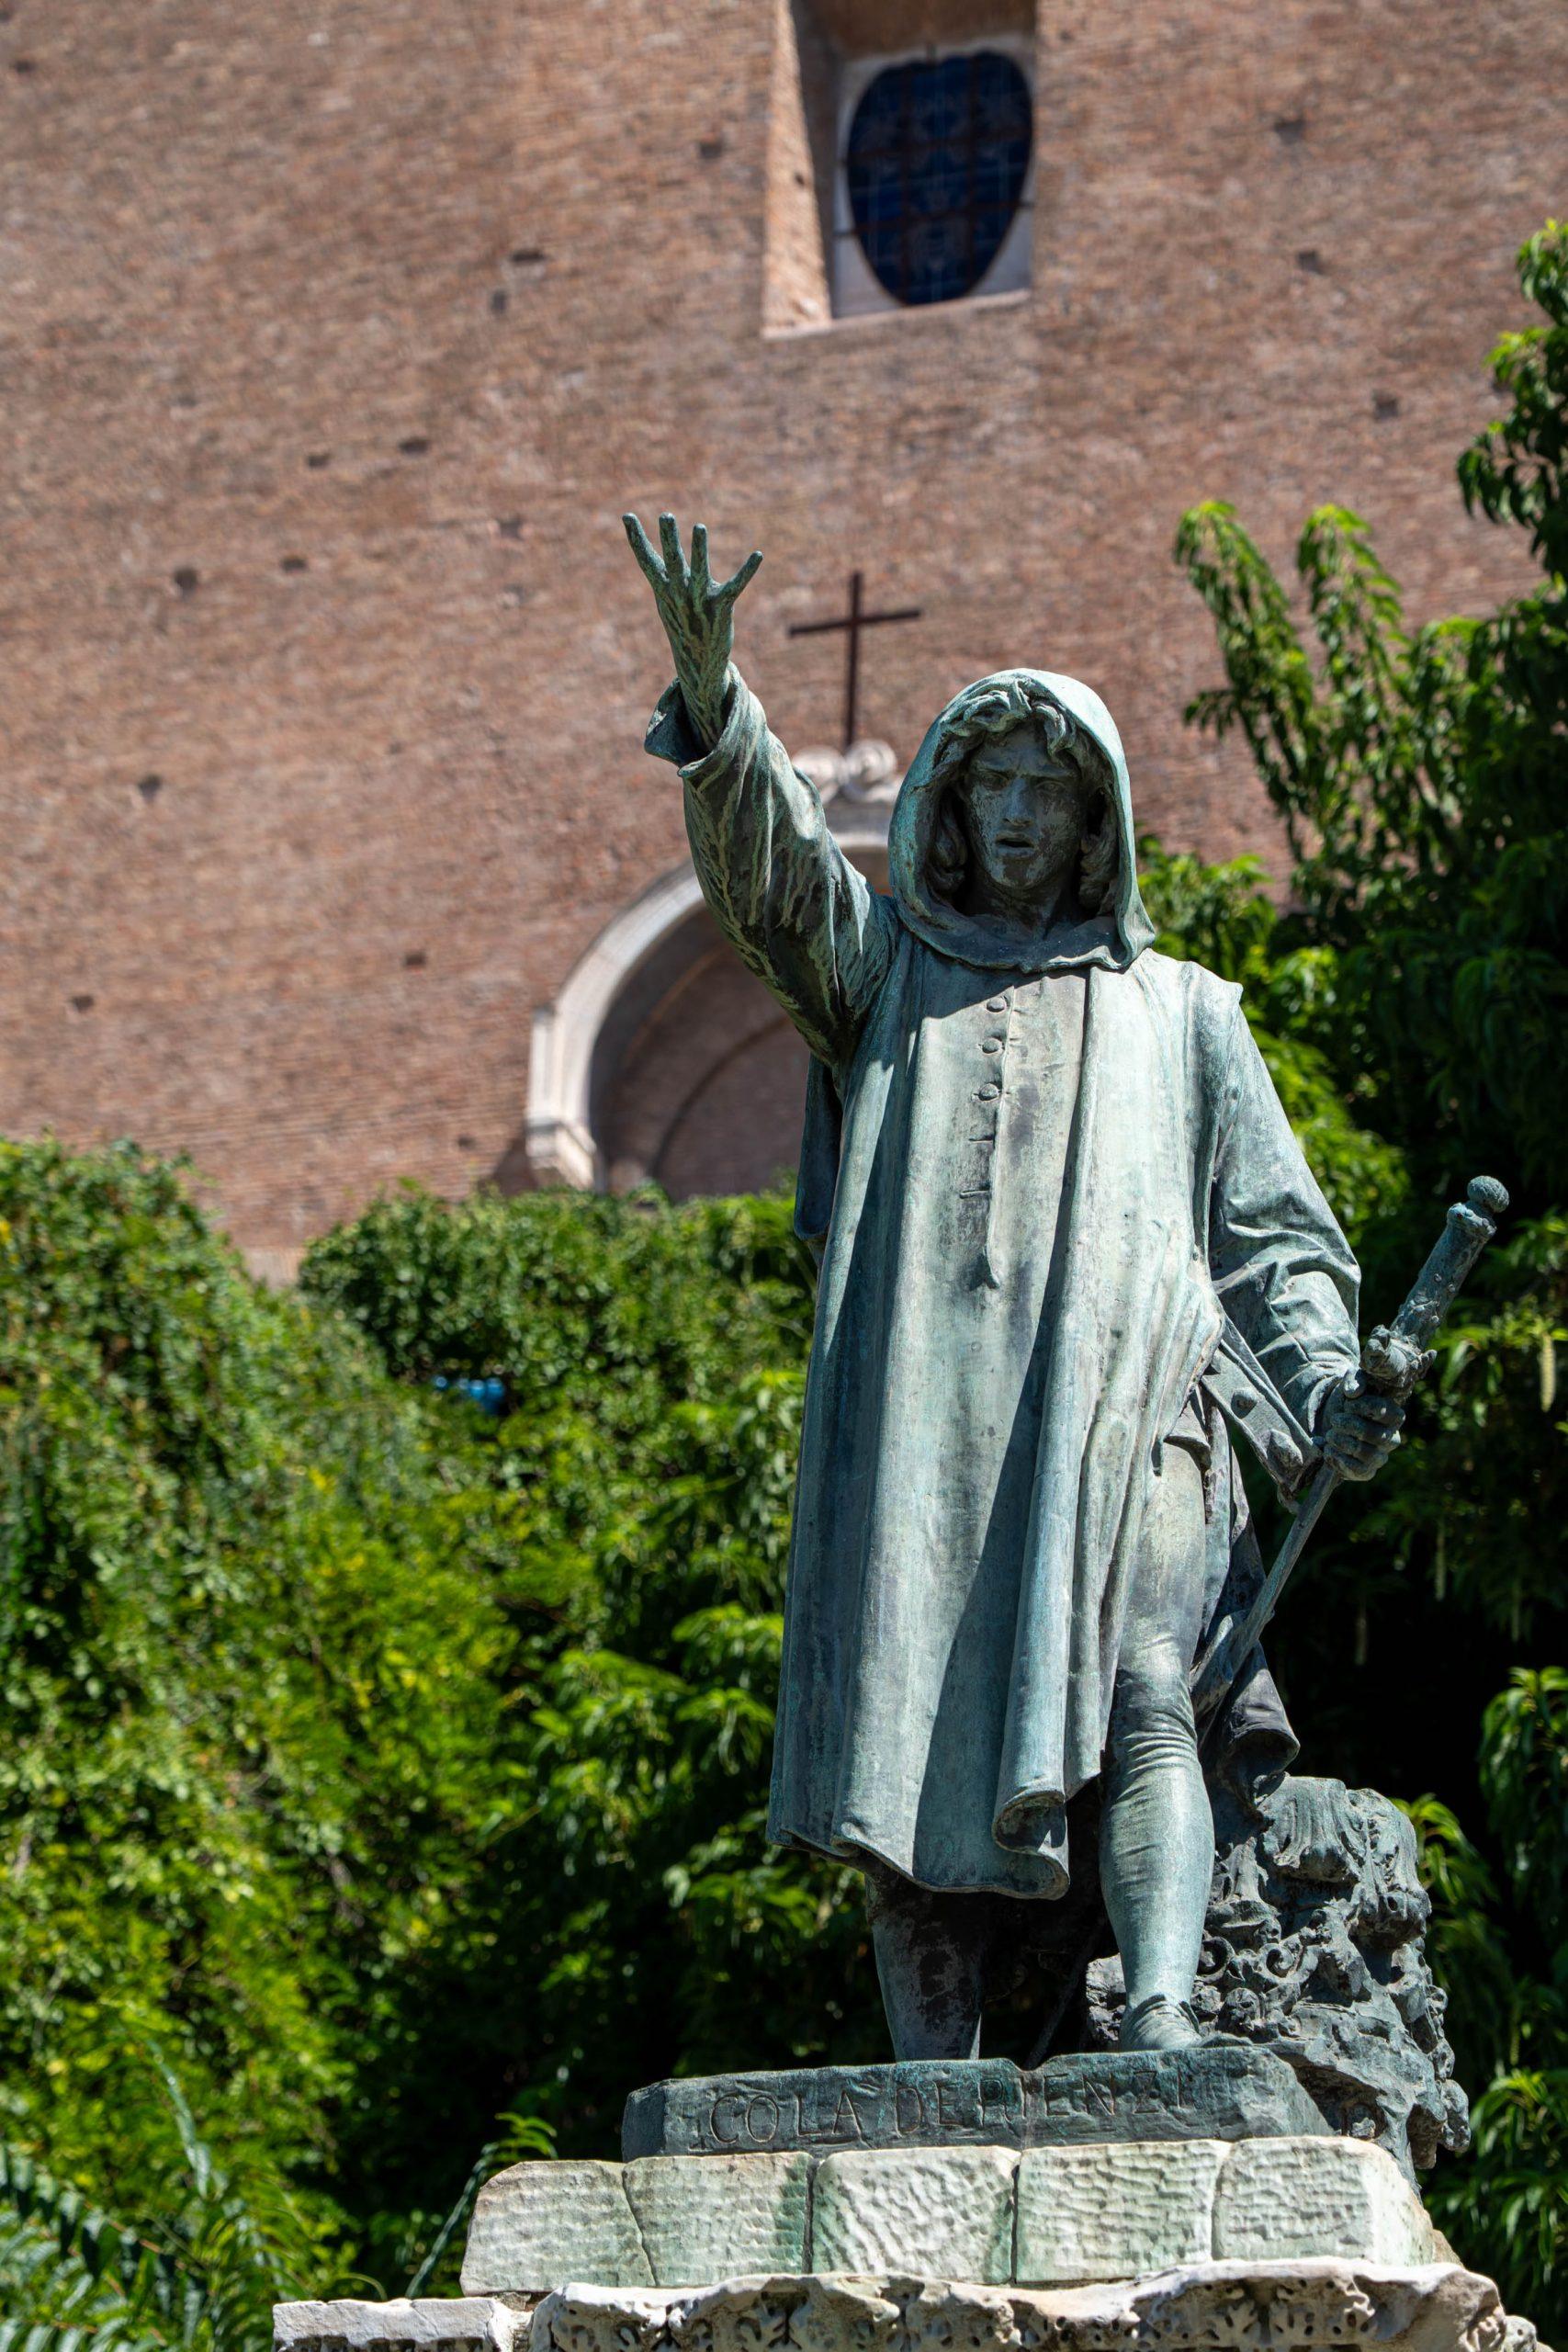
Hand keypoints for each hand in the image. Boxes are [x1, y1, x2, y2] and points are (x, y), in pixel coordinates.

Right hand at [624, 512, 760, 747]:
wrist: (697, 660)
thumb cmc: (682, 621)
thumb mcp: (666, 597)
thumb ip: (661, 573)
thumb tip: (649, 554)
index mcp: (663, 587)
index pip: (646, 559)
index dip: (636, 538)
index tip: (627, 515)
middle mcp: (679, 592)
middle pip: (672, 561)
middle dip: (669, 538)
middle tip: (666, 515)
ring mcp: (699, 600)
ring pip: (699, 570)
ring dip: (700, 549)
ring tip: (699, 528)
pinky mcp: (721, 607)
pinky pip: (735, 585)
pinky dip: (747, 571)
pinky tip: (758, 555)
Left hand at [1318, 1369, 1406, 1481]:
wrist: (1335, 1421)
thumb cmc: (1349, 1400)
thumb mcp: (1352, 1383)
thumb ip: (1355, 1380)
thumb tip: (1353, 1392)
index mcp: (1393, 1415)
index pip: (1386, 1412)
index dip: (1363, 1406)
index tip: (1347, 1402)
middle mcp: (1392, 1438)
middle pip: (1376, 1435)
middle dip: (1350, 1425)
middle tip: (1335, 1420)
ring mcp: (1380, 1456)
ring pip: (1367, 1454)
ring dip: (1343, 1443)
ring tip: (1330, 1435)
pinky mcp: (1367, 1471)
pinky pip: (1358, 1471)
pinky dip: (1339, 1460)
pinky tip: (1328, 1449)